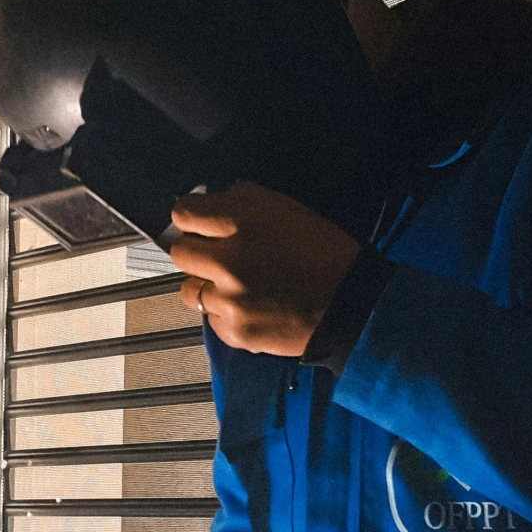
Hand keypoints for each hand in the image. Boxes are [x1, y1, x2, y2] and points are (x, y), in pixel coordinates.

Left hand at [172, 182, 359, 356]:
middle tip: (219, 257)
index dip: (191, 219)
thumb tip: (209, 200)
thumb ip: (241, 201)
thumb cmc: (324, 254)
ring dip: (208, 287)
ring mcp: (230, 299)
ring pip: (190, 290)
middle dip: (197, 253)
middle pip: (180, 252)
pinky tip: (253, 307)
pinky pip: (211, 319)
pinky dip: (226, 314)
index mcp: (242, 222)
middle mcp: (230, 260)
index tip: (197, 224)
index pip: (184, 214)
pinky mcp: (235, 331)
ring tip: (237, 286)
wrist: (351, 304)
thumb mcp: (286, 209)